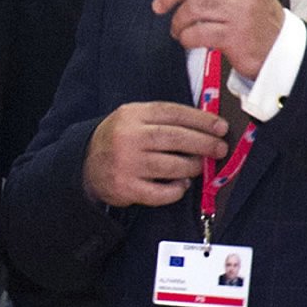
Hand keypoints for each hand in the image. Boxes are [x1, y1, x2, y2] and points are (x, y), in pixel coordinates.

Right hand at [83, 101, 229, 207]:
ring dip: (192, 167)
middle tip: (220, 148)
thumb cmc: (120, 139)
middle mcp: (128, 137)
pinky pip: (162, 193)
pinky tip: (180, 185)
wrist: (86, 164)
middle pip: (175, 138)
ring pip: (172, 166)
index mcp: (132, 115)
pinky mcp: (126, 188)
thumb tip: (206, 126)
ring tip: (198, 166)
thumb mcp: (134, 119)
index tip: (220, 127)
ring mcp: (127, 164)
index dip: (201, 120)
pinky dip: (177, 190)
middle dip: (204, 143)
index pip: (173, 113)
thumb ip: (163, 119)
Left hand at [153, 0, 286, 79]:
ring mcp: (240, 12)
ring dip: (177, 22)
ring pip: (191, 8)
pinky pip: (196, 32)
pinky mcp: (235, 36)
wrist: (282, 52)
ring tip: (178, 29)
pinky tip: (189, 40)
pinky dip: (185, 38)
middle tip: (158, 6)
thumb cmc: (255, 22)